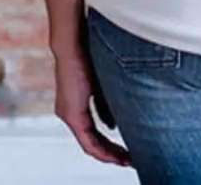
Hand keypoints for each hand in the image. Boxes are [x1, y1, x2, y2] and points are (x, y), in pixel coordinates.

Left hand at [52, 26, 133, 167]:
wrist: (74, 39)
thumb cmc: (90, 50)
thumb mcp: (105, 79)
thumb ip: (108, 100)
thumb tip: (115, 122)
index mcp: (78, 102)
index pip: (96, 130)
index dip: (112, 142)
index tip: (128, 148)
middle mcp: (70, 111)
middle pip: (94, 141)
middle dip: (113, 153)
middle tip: (131, 160)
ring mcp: (69, 113)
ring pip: (91, 143)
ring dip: (109, 154)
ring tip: (126, 161)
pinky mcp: (71, 113)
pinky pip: (87, 141)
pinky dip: (102, 150)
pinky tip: (115, 155)